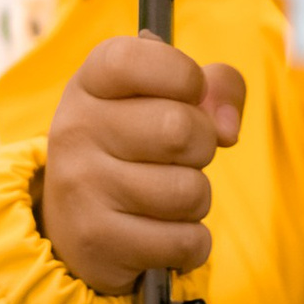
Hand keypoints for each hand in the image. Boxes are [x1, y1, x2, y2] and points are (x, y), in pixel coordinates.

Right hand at [39, 33, 245, 294]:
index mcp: (90, 84)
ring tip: (168, 198)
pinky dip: (191, 244)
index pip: (134, 59)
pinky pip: (185, 241)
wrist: (77, 225)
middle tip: (181, 156)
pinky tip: (163, 234)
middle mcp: (75, 130)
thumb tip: (228, 129)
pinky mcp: (97, 241)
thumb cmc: (137, 147)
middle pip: (179, 128)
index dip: (181, 75)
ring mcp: (81, 187)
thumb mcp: (165, 100)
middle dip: (203, 147)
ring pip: (189, 191)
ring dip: (197, 199)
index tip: (190, 93)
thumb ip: (216, 87)